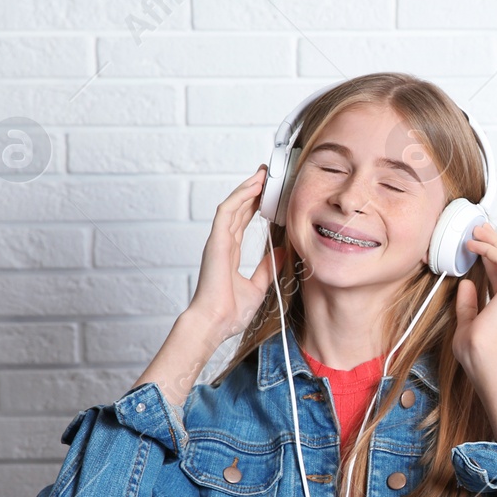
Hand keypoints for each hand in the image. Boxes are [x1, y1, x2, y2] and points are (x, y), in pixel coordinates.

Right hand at [184, 166, 283, 341]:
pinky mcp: (216, 242)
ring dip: (247, 188)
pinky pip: (227, 212)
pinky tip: (253, 186)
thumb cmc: (230, 312)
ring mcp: (218, 241)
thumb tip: (280, 253)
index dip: (254, 205)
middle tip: (266, 175)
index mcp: (229, 253)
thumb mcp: (257, 286)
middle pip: (238, 209)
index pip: (242, 221)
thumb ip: (267, 268)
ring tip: (262, 174)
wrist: (215, 323)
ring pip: (232, 206)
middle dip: (252, 191)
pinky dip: (239, 197)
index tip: (268, 194)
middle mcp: (222, 244)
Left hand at [452, 222, 496, 379]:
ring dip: (493, 241)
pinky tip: (475, 245)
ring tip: (477, 230)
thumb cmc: (475, 350)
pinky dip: (490, 250)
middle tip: (480, 228)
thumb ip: (468, 304)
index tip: (477, 243)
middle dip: (494, 242)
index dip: (490, 256)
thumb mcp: (466, 322)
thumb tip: (466, 284)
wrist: (482, 358)